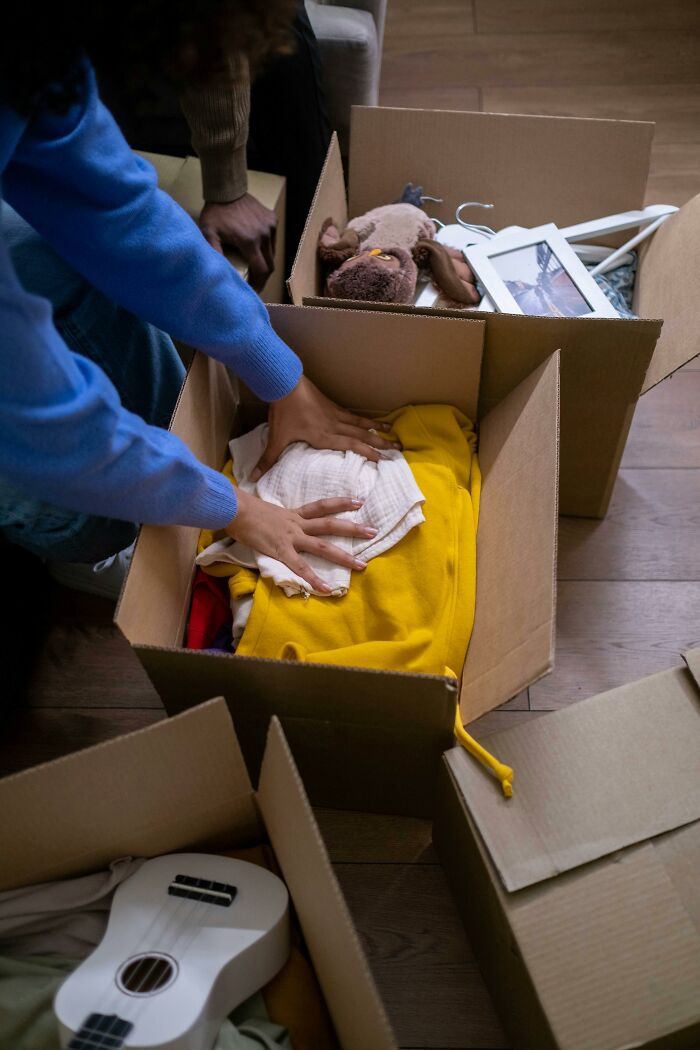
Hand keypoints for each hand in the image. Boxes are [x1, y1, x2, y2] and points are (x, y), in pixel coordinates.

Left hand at [199, 194, 276, 291]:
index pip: (262, 271)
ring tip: (254, 266)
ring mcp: (270, 227)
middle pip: (270, 265)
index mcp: (250, 242)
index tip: (252, 290)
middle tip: (254, 283)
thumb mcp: (209, 233)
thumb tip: (217, 273)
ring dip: (264, 262)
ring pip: (272, 253)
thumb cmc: (216, 213)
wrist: (227, 189)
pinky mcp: (273, 220)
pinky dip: (266, 247)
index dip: (258, 284)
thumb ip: (213, 252)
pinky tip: (256, 247)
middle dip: (262, 277)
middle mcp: (264, 236)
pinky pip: (273, 240)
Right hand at [226, 491, 377, 593]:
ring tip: (362, 565)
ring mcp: (290, 538)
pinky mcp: (281, 551)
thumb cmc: (242, 508)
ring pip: (322, 546)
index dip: (340, 503)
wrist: (232, 508)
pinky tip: (327, 589)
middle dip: (353, 528)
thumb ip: (275, 517)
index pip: (321, 506)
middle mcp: (296, 524)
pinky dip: (314, 579)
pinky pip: (300, 568)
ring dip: (344, 556)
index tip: (358, 501)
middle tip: (374, 531)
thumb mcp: (264, 510)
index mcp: (293, 515)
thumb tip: (274, 520)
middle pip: (330, 525)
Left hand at [252, 375, 399, 480]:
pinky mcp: (332, 405)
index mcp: (324, 436)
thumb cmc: (283, 412)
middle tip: (398, 449)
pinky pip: (353, 415)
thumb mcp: (276, 438)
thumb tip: (252, 478)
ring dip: (378, 429)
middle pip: (362, 435)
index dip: (368, 453)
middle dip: (380, 443)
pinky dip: (365, 419)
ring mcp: (334, 414)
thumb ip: (267, 459)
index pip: (351, 446)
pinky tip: (373, 421)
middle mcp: (334, 426)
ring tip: (393, 433)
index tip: (383, 460)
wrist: (285, 383)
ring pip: (361, 424)